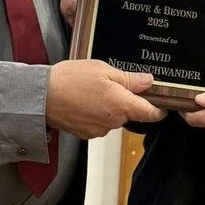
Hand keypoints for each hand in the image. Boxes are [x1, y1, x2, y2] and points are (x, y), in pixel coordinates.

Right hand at [46, 58, 165, 137]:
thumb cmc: (70, 80)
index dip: (159, 109)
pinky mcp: (87, 134)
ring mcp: (99, 130)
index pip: (151, 114)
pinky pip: (99, 124)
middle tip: (111, 84)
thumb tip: (148, 82)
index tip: (163, 105)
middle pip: (130, 114)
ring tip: (92, 91)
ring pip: (114, 119)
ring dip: (109, 107)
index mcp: (122, 105)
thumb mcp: (103, 70)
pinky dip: (96, 114)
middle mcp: (113, 122)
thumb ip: (129, 79)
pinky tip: (84, 101)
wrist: (41, 97)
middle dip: (125, 101)